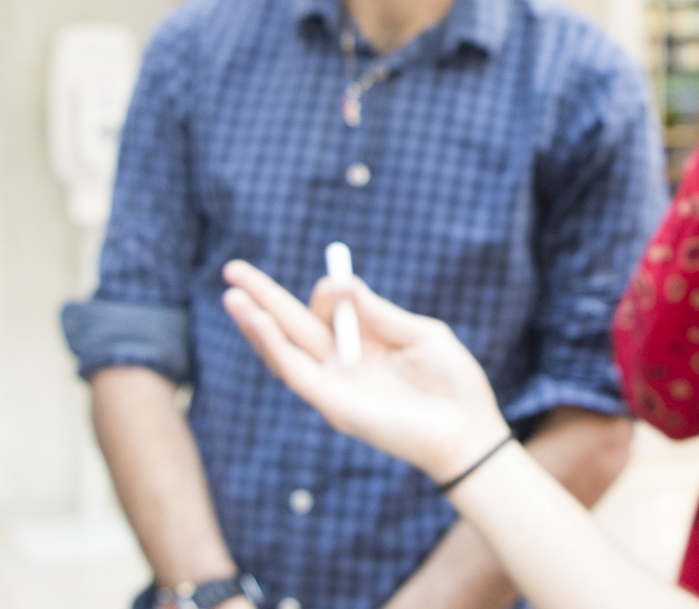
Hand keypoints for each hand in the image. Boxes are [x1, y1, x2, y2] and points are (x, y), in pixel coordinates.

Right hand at [222, 261, 511, 481]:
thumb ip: (379, 312)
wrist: (466, 430)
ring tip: (232, 294)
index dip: (328, 291)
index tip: (341, 283)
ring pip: (283, 349)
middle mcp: (341, 363)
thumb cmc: (452, 383)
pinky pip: (294, 371)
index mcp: (364, 343)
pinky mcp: (331, 403)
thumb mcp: (420, 334)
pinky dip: (273, 346)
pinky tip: (257, 322)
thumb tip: (341, 283)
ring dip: (255, 322)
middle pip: (291, 325)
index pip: (325, 310)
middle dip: (260, 297)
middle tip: (232, 269)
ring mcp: (333, 383)